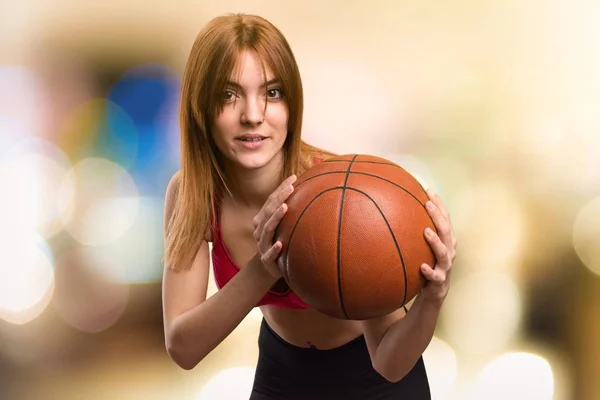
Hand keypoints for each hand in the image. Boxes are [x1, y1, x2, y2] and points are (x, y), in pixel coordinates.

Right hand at [252, 174, 296, 278]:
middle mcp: (260, 229)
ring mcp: (262, 244)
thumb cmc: (278, 240)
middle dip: (279, 198)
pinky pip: (269, 254)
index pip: (271, 200)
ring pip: (267, 229)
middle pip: (268, 211)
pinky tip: (280, 244)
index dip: (280, 189)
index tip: (293, 178)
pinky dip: (273, 249)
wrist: (268, 267)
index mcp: (263, 219)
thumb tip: (310, 190)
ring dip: (275, 218)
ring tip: (285, 207)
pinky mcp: (266, 259)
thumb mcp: (282, 226)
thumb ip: (289, 211)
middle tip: (291, 188)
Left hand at [420, 188, 456, 305]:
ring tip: (426, 231)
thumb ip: (414, 231)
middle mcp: (449, 251)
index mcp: (446, 241)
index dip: (439, 204)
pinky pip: (435, 276)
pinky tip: (421, 267)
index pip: (446, 218)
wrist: (433, 294)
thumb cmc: (426, 264)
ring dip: (435, 241)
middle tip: (427, 204)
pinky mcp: (439, 282)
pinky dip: (429, 271)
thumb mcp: (422, 247)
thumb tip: (393, 210)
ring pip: (444, 252)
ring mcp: (445, 267)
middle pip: (446, 230)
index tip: (428, 190)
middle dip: (438, 216)